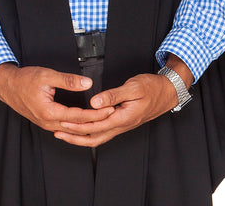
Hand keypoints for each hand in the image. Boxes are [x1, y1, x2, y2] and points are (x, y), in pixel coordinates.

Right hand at [0, 63, 114, 133]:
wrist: (8, 86)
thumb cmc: (25, 79)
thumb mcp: (47, 76)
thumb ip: (68, 80)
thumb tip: (87, 84)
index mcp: (49, 113)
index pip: (79, 117)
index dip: (96, 114)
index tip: (110, 109)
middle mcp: (48, 123)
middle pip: (77, 126)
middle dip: (96, 121)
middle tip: (112, 115)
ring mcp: (46, 124)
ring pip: (71, 129)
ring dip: (87, 125)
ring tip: (103, 119)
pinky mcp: (45, 122)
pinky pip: (65, 127)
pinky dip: (77, 125)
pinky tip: (86, 122)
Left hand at [53, 55, 193, 147]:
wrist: (167, 92)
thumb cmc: (151, 88)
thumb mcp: (133, 87)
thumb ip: (113, 95)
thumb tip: (94, 102)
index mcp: (123, 118)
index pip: (96, 126)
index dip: (78, 126)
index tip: (63, 123)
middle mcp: (121, 126)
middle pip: (94, 138)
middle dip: (75, 137)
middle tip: (58, 132)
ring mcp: (122, 126)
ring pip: (99, 137)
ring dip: (81, 137)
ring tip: (65, 133)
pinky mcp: (122, 122)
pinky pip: (104, 132)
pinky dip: (90, 133)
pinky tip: (83, 128)